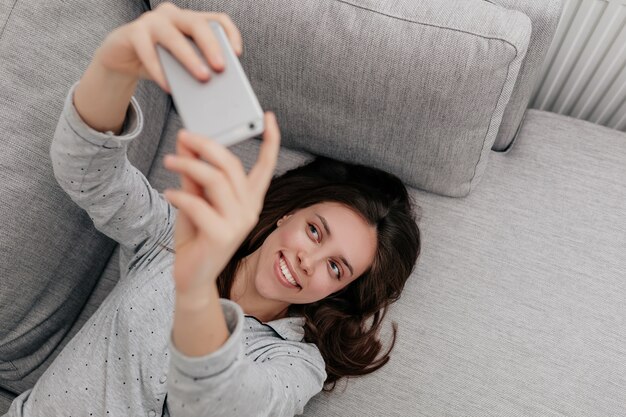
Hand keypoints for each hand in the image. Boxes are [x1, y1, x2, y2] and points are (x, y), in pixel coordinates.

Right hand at [93, 2, 242, 91]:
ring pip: (174, 37)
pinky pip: (147, 52)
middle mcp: (172, 15)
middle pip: (197, 24)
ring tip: (202, 78)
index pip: (216, 19)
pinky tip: (169, 87)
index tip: (238, 54)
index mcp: (189, 20)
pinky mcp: (132, 32)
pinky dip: (159, 71)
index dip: (230, 34)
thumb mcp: (180, 64)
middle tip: (221, 68)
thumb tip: (215, 85)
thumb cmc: (157, 60)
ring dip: (190, 59)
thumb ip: (196, 66)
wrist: (121, 59)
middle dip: (212, 46)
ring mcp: (151, 21)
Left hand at [162, 113, 280, 294]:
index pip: (267, 166)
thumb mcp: (195, 198)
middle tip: (184, 136)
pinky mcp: (223, 236)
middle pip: (231, 165)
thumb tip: (188, 142)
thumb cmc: (196, 235)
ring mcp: (239, 223)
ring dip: (188, 166)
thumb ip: (194, 174)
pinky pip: (199, 204)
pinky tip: (169, 194)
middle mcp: (249, 209)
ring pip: (215, 180)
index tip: (268, 117)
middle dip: (206, 145)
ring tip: (170, 161)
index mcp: (249, 199)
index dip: (271, 140)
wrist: (192, 275)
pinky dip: (180, 196)